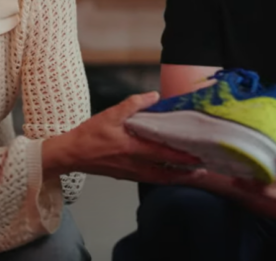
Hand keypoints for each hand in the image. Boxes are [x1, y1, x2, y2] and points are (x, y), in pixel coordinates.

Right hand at [44, 92, 204, 183]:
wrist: (70, 154)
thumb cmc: (89, 135)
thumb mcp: (110, 114)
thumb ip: (133, 104)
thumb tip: (154, 96)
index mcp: (132, 148)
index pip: (164, 153)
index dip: (183, 156)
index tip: (199, 154)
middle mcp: (134, 164)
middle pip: (166, 171)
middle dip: (186, 171)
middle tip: (204, 166)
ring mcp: (130, 173)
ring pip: (159, 178)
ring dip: (176, 177)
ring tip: (191, 174)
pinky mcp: (125, 176)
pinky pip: (149, 178)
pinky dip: (162, 177)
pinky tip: (169, 173)